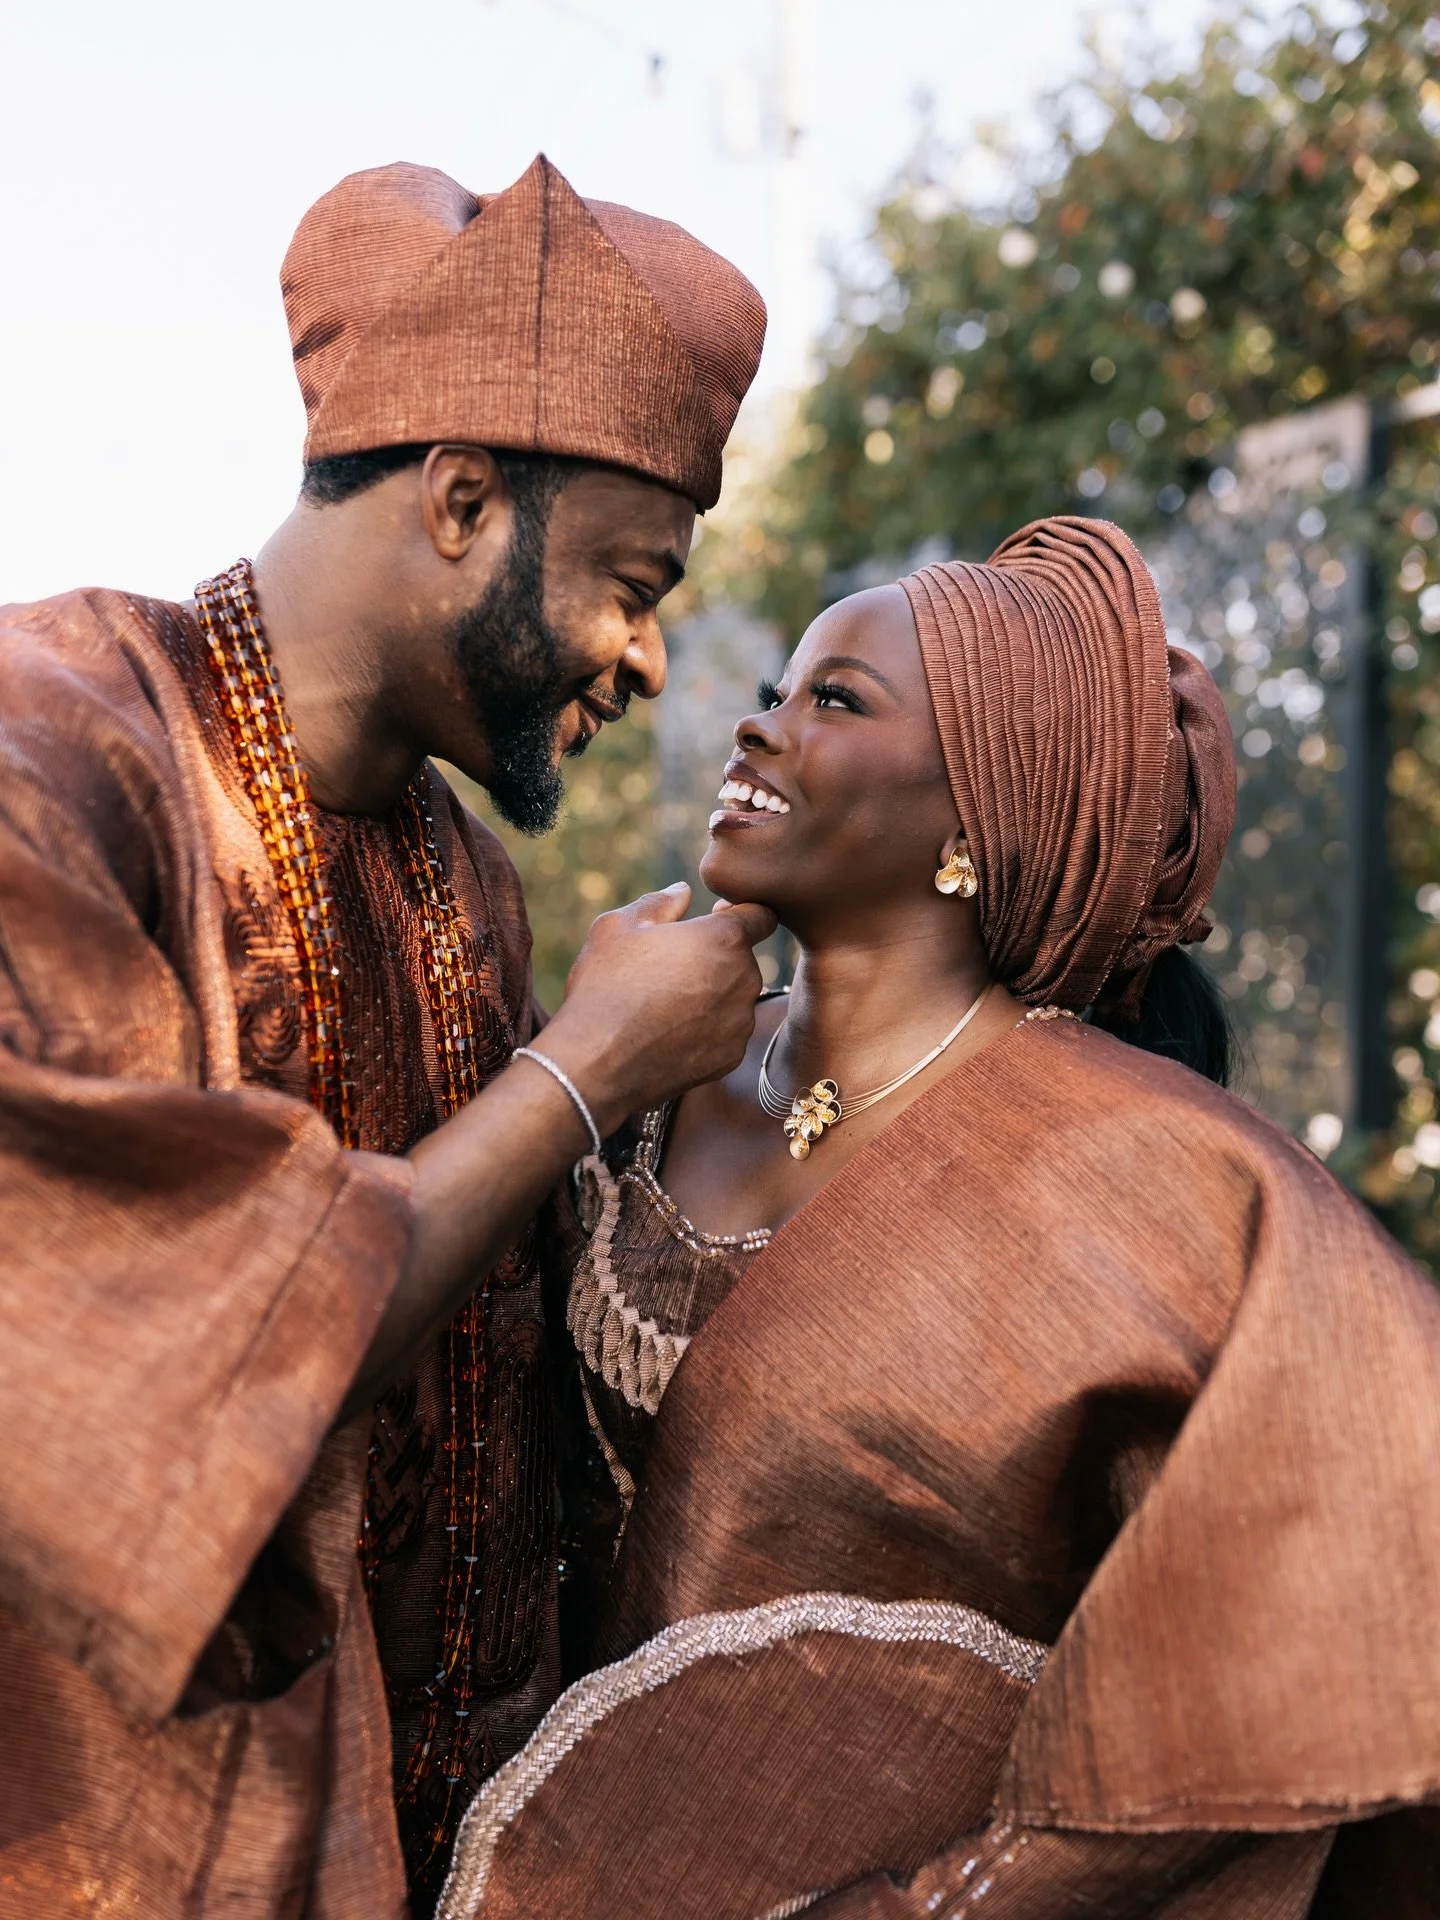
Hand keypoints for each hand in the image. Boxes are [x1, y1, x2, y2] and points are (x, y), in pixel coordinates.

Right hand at [540, 882, 776, 1134]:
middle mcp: (745, 980)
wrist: (596, 1064)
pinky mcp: (730, 1057)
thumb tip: (682, 891)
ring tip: (664, 1003)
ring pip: (735, 997)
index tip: (711, 919)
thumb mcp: (618, 927)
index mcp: (724, 939)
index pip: (761, 915)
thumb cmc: (605, 987)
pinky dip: (706, 1030)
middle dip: (716, 957)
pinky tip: (668, 1032)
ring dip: (712, 994)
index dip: (739, 913)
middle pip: (743, 958)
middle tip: (669, 967)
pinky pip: (726, 1033)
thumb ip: (659, 902)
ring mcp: (740, 1023)